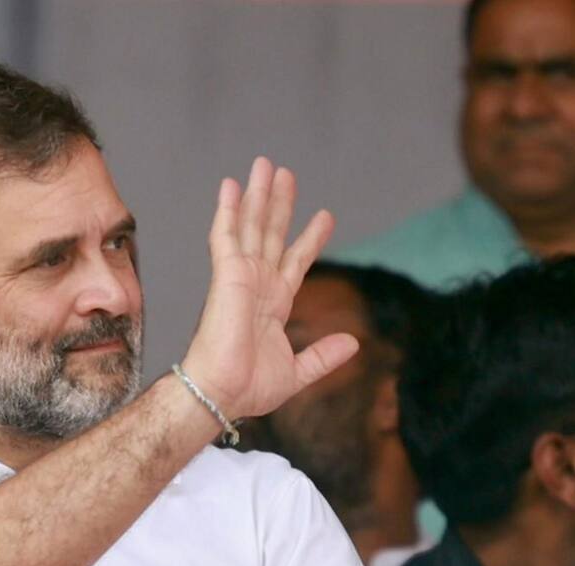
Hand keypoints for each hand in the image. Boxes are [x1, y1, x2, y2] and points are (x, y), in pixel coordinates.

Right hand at [181, 157, 358, 418]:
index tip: (326, 215)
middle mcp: (257, 285)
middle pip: (271, 233)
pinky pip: (226, 235)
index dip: (310, 238)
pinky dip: (228, 209)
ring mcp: (240, 277)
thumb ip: (323, 355)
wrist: (222, 392)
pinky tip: (231, 185)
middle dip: (279, 203)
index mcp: (274, 304)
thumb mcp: (298, 371)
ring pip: (250, 226)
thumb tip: (353, 343)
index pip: (295, 261)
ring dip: (258, 195)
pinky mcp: (226, 275)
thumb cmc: (248, 387)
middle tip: (286, 173)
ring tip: (266, 165)